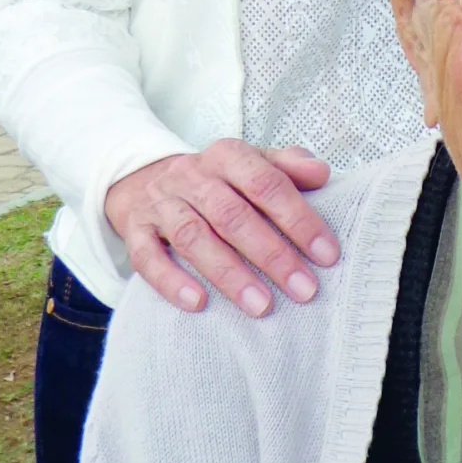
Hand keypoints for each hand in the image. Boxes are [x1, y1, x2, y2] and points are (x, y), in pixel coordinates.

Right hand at [104, 141, 336, 318]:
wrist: (144, 180)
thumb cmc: (217, 181)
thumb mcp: (252, 164)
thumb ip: (288, 168)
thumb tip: (322, 174)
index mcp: (227, 156)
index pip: (266, 183)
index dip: (298, 219)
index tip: (327, 255)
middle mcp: (192, 176)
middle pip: (232, 215)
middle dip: (272, 255)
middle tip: (304, 289)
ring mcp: (160, 203)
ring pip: (193, 237)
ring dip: (229, 274)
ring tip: (261, 306)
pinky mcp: (134, 230)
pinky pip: (147, 256)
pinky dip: (171, 281)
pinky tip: (198, 304)